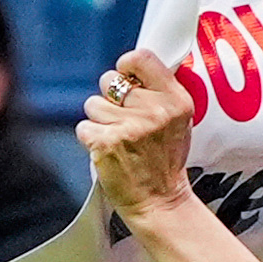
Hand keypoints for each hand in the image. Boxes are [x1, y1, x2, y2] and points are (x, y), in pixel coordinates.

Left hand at [78, 44, 198, 222]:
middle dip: (109, 99)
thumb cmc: (165, 162)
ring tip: (117, 139)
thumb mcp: (179, 122)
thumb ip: (160, 93)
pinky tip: (107, 150)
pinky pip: (83, 126)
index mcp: (175, 100)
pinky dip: (90, 138)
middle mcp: (155, 111)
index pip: (141, 59)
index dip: (125, 66)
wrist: (160, 202)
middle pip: (109, 81)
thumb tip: (131, 71)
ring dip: (99, 120)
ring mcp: (130, 127)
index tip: (125, 79)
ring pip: (92, 104)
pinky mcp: (107, 143)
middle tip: (122, 121)